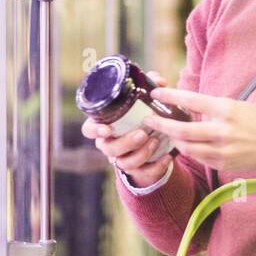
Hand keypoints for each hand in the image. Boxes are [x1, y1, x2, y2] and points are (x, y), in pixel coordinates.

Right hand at [81, 69, 172, 186]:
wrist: (155, 141)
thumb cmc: (142, 116)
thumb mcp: (145, 101)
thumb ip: (149, 87)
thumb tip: (158, 81)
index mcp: (105, 126)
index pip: (88, 130)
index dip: (94, 130)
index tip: (107, 129)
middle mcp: (110, 144)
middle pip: (108, 148)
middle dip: (125, 142)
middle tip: (142, 133)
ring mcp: (122, 159)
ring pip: (124, 163)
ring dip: (140, 154)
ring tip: (156, 141)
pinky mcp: (138, 172)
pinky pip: (143, 173)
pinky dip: (156, 167)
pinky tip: (167, 158)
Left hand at [143, 87, 255, 180]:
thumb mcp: (237, 106)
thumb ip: (213, 108)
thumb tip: (188, 106)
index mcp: (226, 109)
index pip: (192, 100)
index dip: (171, 96)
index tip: (156, 94)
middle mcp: (222, 130)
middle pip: (182, 129)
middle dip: (161, 124)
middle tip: (149, 120)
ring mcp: (222, 149)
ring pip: (186, 146)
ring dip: (172, 139)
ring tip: (164, 132)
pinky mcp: (223, 163)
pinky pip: (198, 157)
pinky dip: (187, 150)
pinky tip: (182, 144)